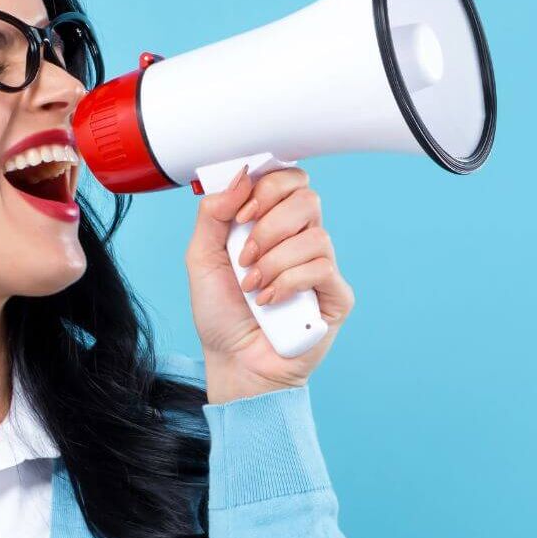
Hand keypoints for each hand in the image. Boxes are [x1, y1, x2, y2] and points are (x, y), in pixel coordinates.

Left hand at [184, 164, 354, 403]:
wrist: (232, 361)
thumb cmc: (220, 313)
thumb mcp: (201, 257)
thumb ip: (213, 213)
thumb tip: (240, 176)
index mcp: (272, 223)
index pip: (288, 179)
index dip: (267, 186)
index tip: (240, 213)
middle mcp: (300, 240)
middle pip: (307, 197)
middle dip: (268, 223)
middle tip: (245, 254)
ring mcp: (322, 267)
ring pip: (315, 235)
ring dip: (274, 260)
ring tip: (252, 285)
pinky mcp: (336, 295)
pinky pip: (322, 269)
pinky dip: (287, 282)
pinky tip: (268, 301)